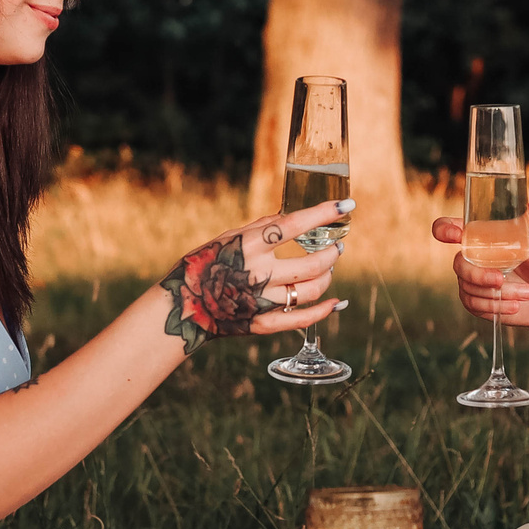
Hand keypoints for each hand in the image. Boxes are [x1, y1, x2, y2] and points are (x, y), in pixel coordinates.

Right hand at [159, 198, 349, 351]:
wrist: (182, 307)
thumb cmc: (203, 265)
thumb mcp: (227, 237)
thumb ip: (260, 227)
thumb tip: (289, 215)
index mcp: (249, 245)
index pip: (294, 224)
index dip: (323, 214)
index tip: (346, 206)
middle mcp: (258, 273)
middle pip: (312, 264)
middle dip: (332, 252)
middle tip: (338, 246)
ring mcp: (262, 300)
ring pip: (311, 290)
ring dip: (328, 276)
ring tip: (330, 267)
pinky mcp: (262, 323)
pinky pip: (301, 319)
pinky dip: (324, 311)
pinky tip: (337, 303)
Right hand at [432, 195, 528, 328]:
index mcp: (484, 236)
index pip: (451, 228)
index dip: (444, 229)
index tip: (455, 235)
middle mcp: (473, 257)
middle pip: (457, 264)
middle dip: (478, 274)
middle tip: (501, 279)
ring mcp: (472, 280)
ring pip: (469, 287)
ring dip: (498, 294)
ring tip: (527, 293)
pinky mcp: (476, 301)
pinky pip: (473, 304)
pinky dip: (495, 306)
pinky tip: (515, 306)